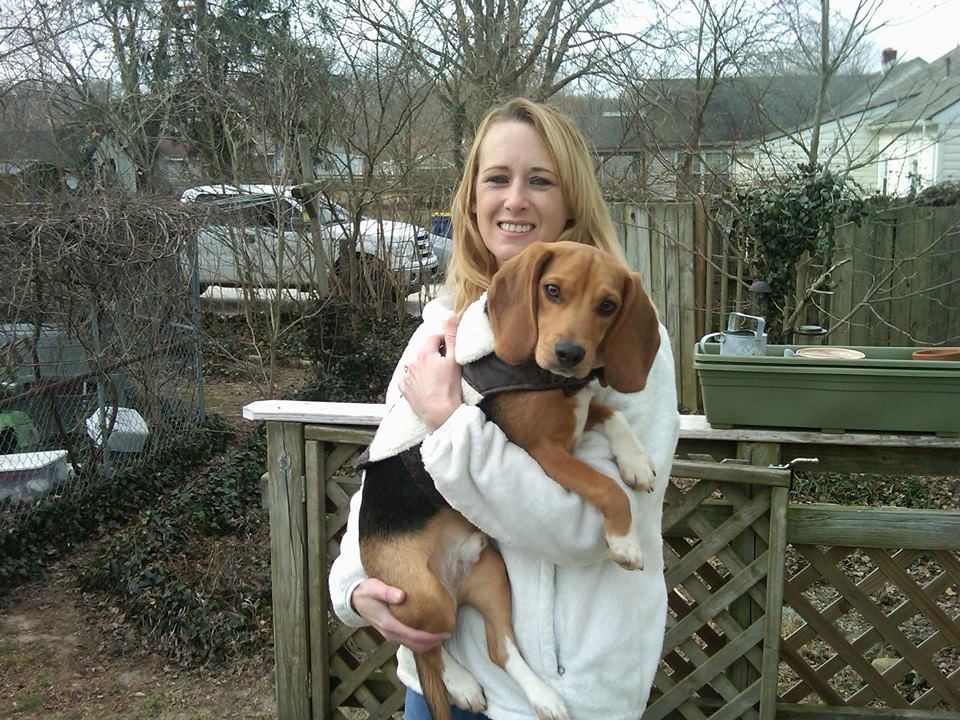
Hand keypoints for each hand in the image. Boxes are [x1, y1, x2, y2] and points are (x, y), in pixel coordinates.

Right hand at [351, 578, 449, 651]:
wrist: (354, 599)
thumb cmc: (366, 591)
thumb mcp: (374, 587)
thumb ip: (387, 592)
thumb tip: (401, 596)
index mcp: (389, 624)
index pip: (414, 636)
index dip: (431, 637)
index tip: (445, 632)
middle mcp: (390, 633)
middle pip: (416, 645)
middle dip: (433, 642)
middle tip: (448, 634)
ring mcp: (390, 635)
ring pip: (412, 646)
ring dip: (427, 644)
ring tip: (441, 634)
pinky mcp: (391, 633)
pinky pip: (408, 641)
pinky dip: (420, 641)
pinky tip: (428, 632)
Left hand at [400, 314, 461, 429]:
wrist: (441, 414)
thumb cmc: (450, 388)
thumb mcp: (455, 360)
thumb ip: (452, 336)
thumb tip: (452, 315)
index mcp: (424, 353)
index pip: (435, 337)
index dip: (445, 342)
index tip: (452, 352)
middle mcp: (412, 362)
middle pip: (426, 350)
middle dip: (436, 354)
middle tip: (447, 366)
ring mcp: (406, 376)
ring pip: (418, 364)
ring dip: (427, 366)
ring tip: (438, 378)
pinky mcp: (404, 389)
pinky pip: (410, 378)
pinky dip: (417, 379)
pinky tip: (427, 386)